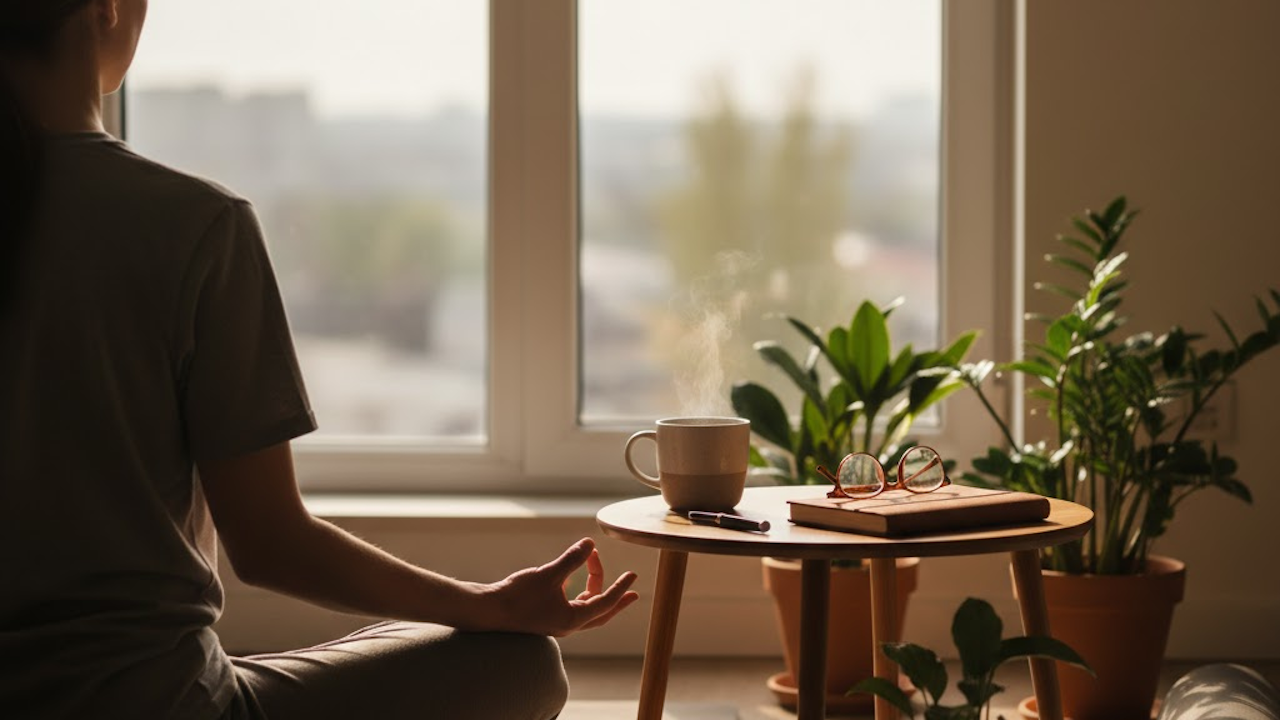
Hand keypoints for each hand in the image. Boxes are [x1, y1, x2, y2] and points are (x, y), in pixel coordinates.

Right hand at [484, 538, 638, 636]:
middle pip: (600, 613)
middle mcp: (567, 624)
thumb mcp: (549, 574)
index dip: (620, 587)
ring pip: (584, 608)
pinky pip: (569, 605)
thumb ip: (571, 559)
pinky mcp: (545, 617)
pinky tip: (570, 577)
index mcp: (572, 619)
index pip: (605, 602)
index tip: (632, 576)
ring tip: (596, 570)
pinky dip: (576, 591)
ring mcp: (556, 622)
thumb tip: (590, 543)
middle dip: (616, 600)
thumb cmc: (518, 595)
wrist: (488, 610)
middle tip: (632, 590)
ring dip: (594, 590)